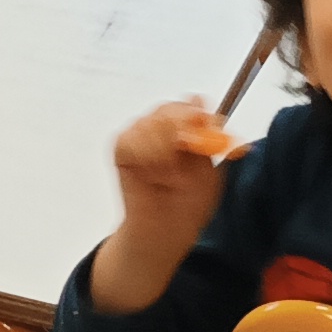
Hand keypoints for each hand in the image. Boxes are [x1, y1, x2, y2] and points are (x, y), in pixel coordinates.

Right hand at [87, 100, 235, 314]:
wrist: (164, 229)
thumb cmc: (189, 203)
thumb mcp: (209, 171)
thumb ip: (207, 138)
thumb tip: (202, 102)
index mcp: (190, 129)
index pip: (192, 105)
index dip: (196, 114)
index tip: (202, 126)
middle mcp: (165, 126)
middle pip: (169, 109)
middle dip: (178, 132)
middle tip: (183, 154)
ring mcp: (142, 134)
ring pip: (149, 123)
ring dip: (161, 151)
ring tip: (168, 176)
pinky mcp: (122, 146)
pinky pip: (130, 139)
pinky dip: (143, 156)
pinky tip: (151, 173)